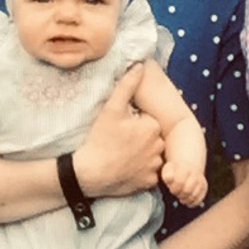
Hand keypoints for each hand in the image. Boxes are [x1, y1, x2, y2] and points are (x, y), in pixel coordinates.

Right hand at [73, 65, 165, 196]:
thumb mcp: (111, 109)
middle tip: (120, 141)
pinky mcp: (150, 182)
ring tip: (123, 155)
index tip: (121, 128)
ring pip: (152, 155)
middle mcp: (159, 146)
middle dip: (140, 138)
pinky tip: (127, 168)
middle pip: (152, 138)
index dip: (135, 122)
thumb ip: (127, 86)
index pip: (148, 120)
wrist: (90, 173)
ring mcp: (155, 166)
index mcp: (153, 126)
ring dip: (142, 154)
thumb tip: (139, 65)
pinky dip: (141, 171)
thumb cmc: (100, 139)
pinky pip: (149, 173)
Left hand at [162, 161, 207, 207]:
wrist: (189, 165)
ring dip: (185, 200)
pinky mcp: (204, 187)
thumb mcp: (168, 170)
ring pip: (193, 196)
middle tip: (176, 193)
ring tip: (181, 196)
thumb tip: (170, 180)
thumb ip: (167, 176)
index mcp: (185, 168)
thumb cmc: (175, 170)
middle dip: (179, 195)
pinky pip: (199, 200)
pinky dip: (191, 203)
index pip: (180, 182)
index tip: (171, 189)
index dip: (174, 189)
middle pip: (187, 191)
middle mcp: (195, 174)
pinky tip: (187, 200)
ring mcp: (201, 181)